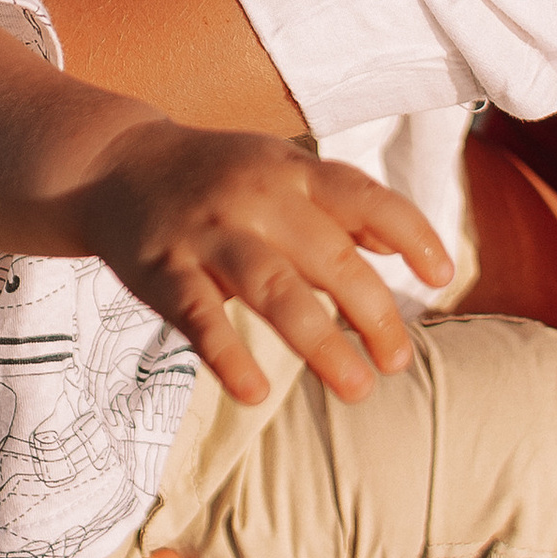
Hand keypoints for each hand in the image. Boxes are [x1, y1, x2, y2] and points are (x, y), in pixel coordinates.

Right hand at [77, 123, 450, 403]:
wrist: (115, 164)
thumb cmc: (220, 177)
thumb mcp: (282, 169)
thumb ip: (343, 206)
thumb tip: (413, 246)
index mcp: (291, 169)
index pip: (363, 196)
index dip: (409, 233)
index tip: (441, 277)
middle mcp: (255, 196)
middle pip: (327, 255)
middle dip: (373, 313)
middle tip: (399, 362)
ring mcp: (206, 231)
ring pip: (273, 288)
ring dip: (321, 343)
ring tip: (358, 389)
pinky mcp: (162, 269)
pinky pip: (199, 318)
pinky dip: (228, 356)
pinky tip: (256, 393)